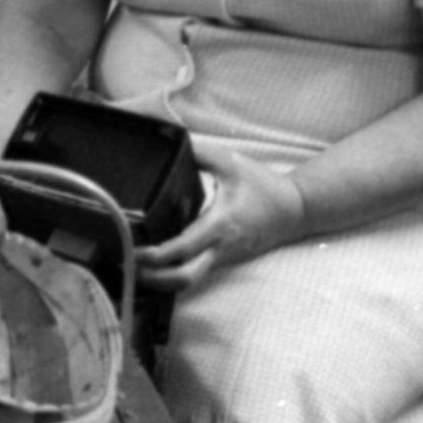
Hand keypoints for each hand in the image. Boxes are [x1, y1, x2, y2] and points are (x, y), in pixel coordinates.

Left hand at [134, 148, 306, 290]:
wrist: (295, 210)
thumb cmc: (262, 185)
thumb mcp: (230, 162)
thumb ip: (198, 151)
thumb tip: (169, 140)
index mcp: (221, 223)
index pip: (185, 247)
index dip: (157, 255)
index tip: (135, 251)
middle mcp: (221, 247)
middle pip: (185, 278)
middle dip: (153, 279)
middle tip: (126, 267)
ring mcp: (223, 258)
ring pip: (189, 282)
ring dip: (161, 282)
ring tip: (134, 269)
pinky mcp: (224, 261)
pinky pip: (196, 275)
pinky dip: (173, 276)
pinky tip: (154, 268)